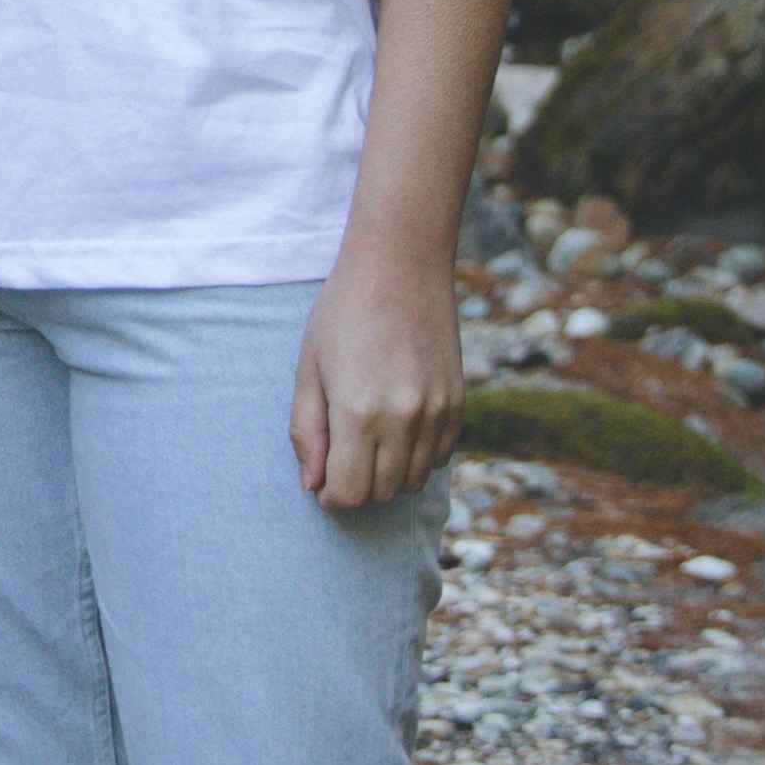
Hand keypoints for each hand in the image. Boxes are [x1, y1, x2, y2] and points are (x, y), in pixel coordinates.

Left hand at [290, 249, 460, 511]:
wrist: (401, 265)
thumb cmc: (343, 312)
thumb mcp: (309, 370)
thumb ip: (306, 433)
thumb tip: (313, 485)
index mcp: (358, 412)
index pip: (349, 493)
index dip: (331, 499)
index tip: (323, 485)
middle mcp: (403, 419)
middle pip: (382, 494)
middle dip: (357, 490)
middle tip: (342, 464)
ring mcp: (436, 412)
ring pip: (414, 482)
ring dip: (388, 477)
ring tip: (368, 447)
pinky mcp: (457, 403)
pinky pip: (439, 458)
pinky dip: (418, 458)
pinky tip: (398, 432)